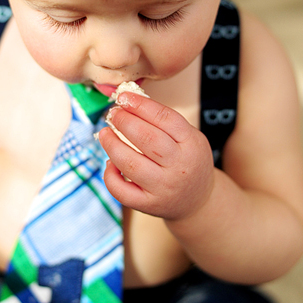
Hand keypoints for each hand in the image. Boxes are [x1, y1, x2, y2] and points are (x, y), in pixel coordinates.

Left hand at [97, 91, 214, 220]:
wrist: (198, 200)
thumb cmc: (187, 162)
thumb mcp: (188, 138)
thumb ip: (163, 122)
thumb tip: (128, 101)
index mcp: (192, 144)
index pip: (165, 119)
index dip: (140, 105)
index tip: (123, 97)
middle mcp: (180, 167)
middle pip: (146, 139)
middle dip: (124, 122)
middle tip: (112, 114)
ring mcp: (164, 188)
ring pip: (130, 164)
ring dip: (111, 145)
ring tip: (104, 133)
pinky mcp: (148, 205)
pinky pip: (121, 190)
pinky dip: (110, 175)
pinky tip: (110, 163)